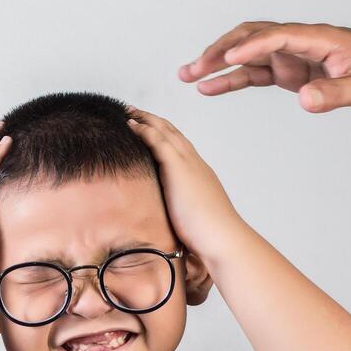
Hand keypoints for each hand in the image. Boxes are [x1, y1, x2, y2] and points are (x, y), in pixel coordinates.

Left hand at [124, 106, 246, 264]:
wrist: (222, 238)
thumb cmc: (209, 237)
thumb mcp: (193, 220)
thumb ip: (183, 214)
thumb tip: (174, 226)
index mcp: (199, 175)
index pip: (180, 150)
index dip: (165, 137)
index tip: (151, 130)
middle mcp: (195, 164)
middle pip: (173, 134)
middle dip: (155, 122)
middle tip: (136, 112)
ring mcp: (188, 164)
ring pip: (165, 132)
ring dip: (147, 120)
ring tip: (129, 112)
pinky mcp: (178, 167)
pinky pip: (158, 141)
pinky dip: (145, 130)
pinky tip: (132, 125)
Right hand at [178, 20, 350, 113]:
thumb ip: (335, 95)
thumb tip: (305, 100)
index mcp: (318, 38)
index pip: (278, 36)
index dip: (252, 46)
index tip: (228, 58)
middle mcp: (299, 42)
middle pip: (251, 37)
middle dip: (220, 51)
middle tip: (193, 68)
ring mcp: (291, 56)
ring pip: (246, 54)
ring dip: (217, 64)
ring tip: (187, 76)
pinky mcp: (288, 71)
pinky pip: (254, 73)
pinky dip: (231, 80)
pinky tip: (210, 88)